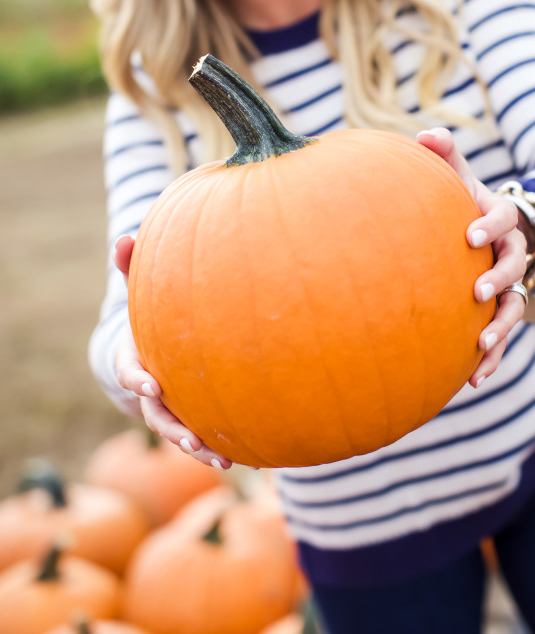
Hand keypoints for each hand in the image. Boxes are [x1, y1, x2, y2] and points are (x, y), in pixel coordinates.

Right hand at [113, 235, 232, 470]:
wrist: (152, 341)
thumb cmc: (148, 310)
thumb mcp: (138, 286)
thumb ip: (132, 265)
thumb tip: (124, 239)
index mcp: (133, 359)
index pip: (129, 371)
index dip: (137, 380)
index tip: (151, 386)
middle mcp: (149, 388)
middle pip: (155, 414)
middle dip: (172, 428)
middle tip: (190, 440)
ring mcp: (168, 404)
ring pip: (178, 431)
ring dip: (197, 446)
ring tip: (222, 459)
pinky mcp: (189, 412)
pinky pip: (201, 432)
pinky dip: (217, 444)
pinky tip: (246, 455)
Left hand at [416, 128, 527, 388]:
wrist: (491, 231)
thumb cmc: (465, 200)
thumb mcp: (460, 175)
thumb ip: (445, 154)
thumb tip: (424, 135)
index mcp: (501, 218)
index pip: (503, 217)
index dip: (490, 225)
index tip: (470, 234)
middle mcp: (512, 252)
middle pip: (515, 265)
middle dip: (498, 278)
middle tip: (476, 292)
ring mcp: (511, 285)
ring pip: (513, 308)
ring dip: (500, 327)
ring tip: (480, 345)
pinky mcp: (502, 311)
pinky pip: (502, 337)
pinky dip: (492, 358)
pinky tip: (473, 380)